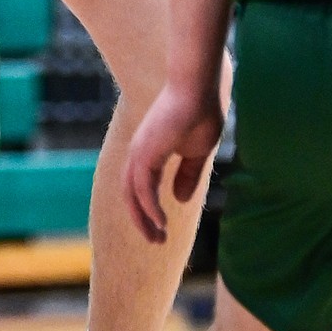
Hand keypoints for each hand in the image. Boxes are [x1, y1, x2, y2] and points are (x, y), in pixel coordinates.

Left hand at [124, 81, 224, 243]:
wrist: (198, 89)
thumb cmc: (200, 113)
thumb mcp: (196, 151)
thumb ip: (188, 174)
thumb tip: (180, 199)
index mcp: (148, 151)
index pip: (140, 186)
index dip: (148, 209)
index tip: (162, 230)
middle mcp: (139, 152)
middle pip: (131, 194)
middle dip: (141, 219)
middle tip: (156, 241)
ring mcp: (139, 151)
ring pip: (132, 194)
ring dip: (143, 219)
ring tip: (158, 238)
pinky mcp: (145, 152)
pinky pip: (142, 188)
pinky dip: (149, 208)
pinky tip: (160, 222)